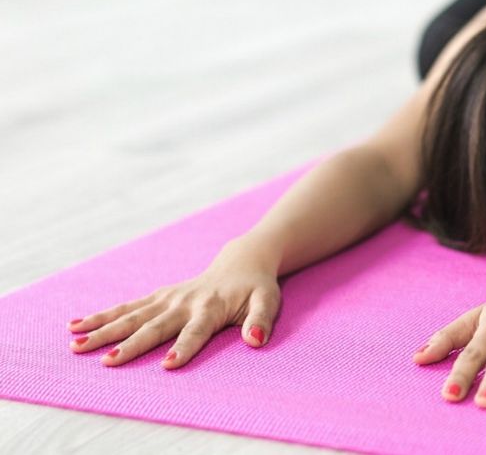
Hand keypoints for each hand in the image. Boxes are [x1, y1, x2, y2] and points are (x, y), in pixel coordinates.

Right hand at [65, 240, 281, 367]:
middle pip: (155, 326)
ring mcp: (167, 298)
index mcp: (211, 307)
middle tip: (107, 361)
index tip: (167, 365)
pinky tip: (75, 326)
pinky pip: (126, 307)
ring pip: (131, 316)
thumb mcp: (268, 302)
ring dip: (104, 330)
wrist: (241, 262)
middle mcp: (184, 302)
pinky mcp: (157, 296)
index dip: (183, 348)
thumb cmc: (256, 288)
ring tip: (76, 345)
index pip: (196, 332)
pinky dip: (101, 316)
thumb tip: (255, 340)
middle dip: (131, 344)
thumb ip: (261, 321)